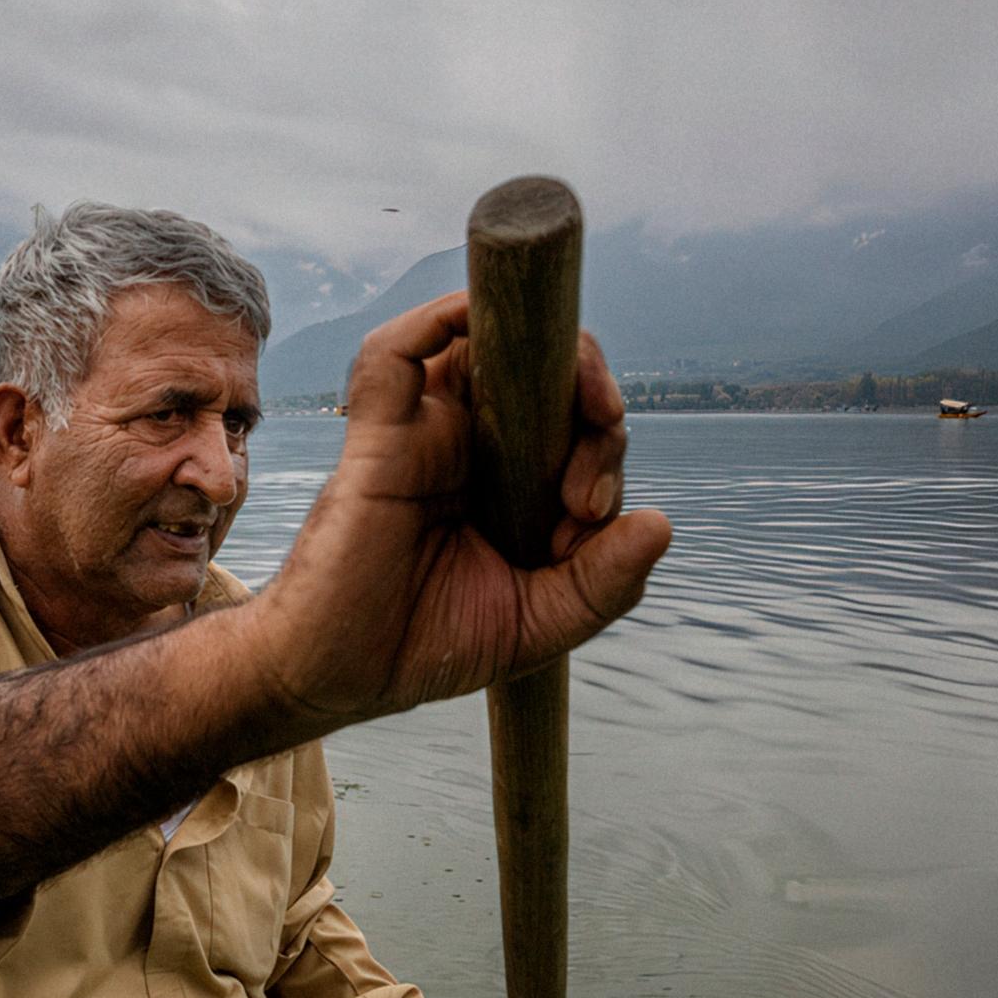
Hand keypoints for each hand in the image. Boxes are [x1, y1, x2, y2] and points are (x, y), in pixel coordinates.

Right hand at [250, 290, 669, 722]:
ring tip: (583, 399)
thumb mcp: (538, 625)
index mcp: (508, 485)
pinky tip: (483, 323)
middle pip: (535, 368)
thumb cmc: (424, 648)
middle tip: (595, 460)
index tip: (593, 511)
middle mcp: (468, 447)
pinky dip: (439, 320)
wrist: (337, 678)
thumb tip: (660, 524)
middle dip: (589, 390)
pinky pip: (394, 353)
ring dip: (541, 345)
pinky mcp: (375, 437)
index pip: (572, 425)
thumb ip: (602, 583)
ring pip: (478, 343)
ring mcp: (422, 435)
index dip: (603, 444)